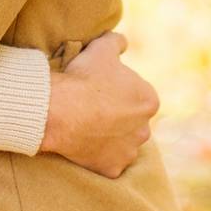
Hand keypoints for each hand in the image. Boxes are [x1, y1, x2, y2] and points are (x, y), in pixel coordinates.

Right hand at [39, 32, 159, 177]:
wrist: (60, 110)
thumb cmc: (83, 78)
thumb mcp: (101, 48)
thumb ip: (117, 42)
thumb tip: (123, 43)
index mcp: (149, 100)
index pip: (137, 95)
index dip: (117, 91)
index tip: (100, 89)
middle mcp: (145, 128)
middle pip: (132, 121)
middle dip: (117, 116)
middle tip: (92, 108)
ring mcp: (129, 151)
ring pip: (122, 143)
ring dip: (110, 137)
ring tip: (87, 127)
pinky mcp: (112, 168)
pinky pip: (107, 163)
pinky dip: (98, 156)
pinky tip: (84, 144)